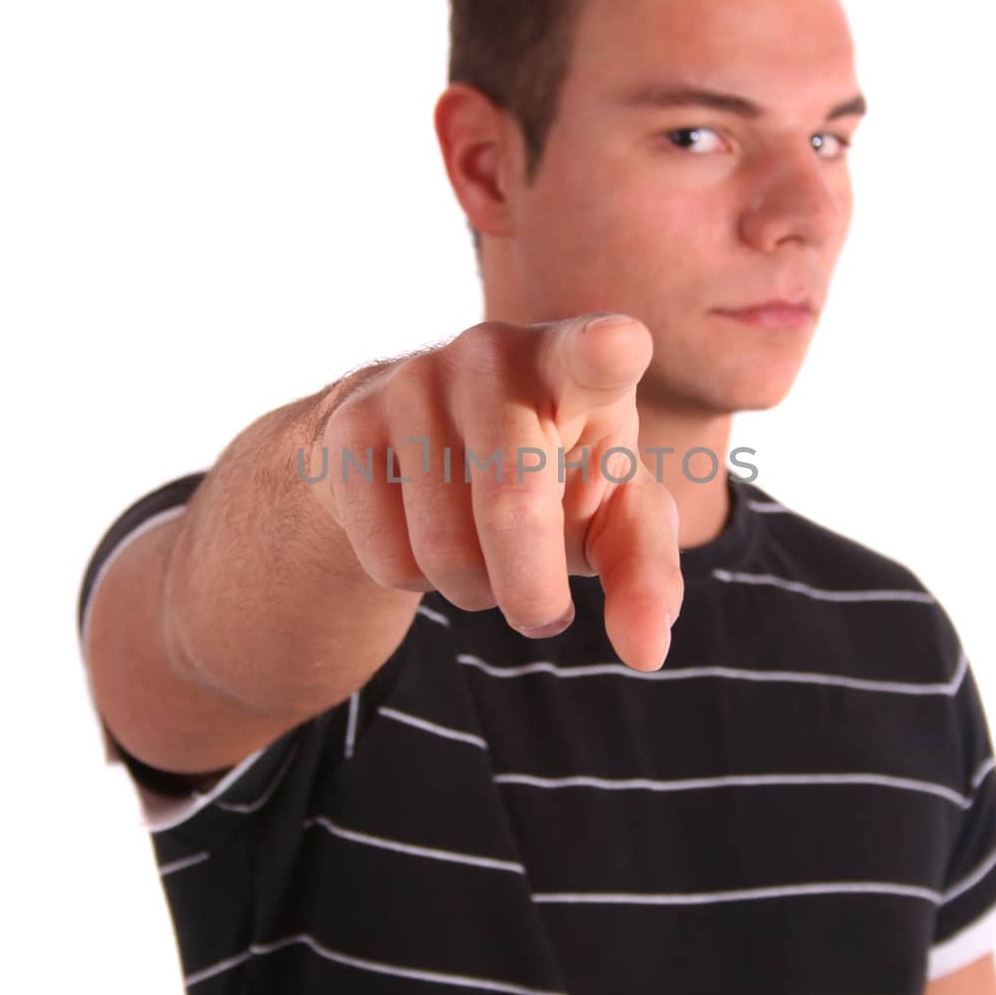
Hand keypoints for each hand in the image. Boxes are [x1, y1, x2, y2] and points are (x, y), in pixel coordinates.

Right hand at [312, 314, 683, 670]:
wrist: (417, 444)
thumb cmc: (548, 473)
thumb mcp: (611, 514)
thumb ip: (645, 573)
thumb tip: (646, 651)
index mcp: (573, 367)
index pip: (595, 353)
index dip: (606, 350)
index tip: (621, 343)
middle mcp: (490, 356)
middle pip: (513, 506)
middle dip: (533, 593)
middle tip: (543, 614)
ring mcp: (411, 384)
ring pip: (446, 550)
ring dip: (474, 589)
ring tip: (482, 555)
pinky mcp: (349, 429)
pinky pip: (390, 559)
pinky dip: (418, 581)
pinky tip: (424, 534)